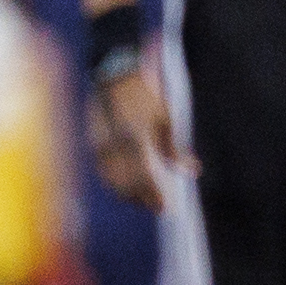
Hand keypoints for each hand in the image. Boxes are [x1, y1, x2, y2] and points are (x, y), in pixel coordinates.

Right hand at [89, 70, 186, 212]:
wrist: (114, 76)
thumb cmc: (145, 96)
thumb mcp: (165, 119)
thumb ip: (175, 149)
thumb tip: (193, 172)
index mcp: (134, 138)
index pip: (143, 176)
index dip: (152, 195)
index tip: (164, 209)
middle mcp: (114, 144)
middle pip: (126, 182)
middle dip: (141, 198)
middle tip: (157, 209)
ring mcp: (99, 143)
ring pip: (111, 178)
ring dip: (126, 193)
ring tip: (142, 202)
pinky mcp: (92, 141)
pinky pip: (102, 168)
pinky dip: (113, 182)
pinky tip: (124, 188)